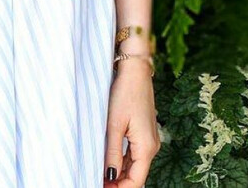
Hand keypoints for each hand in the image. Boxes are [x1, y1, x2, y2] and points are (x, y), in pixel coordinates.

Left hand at [105, 58, 159, 184]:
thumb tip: (111, 175)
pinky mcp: (144, 133)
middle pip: (136, 176)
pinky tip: (109, 164)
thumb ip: (113, 153)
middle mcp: (152, 147)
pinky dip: (123, 163)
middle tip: (95, 181)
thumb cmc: (125, 94)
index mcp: (147, 147)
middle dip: (118, 183)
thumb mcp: (114, 125)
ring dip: (120, 175)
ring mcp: (149, 140)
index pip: (136, 182)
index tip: (99, 187)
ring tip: (99, 176)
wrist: (135, 71)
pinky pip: (135, 155)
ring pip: (135, 167)